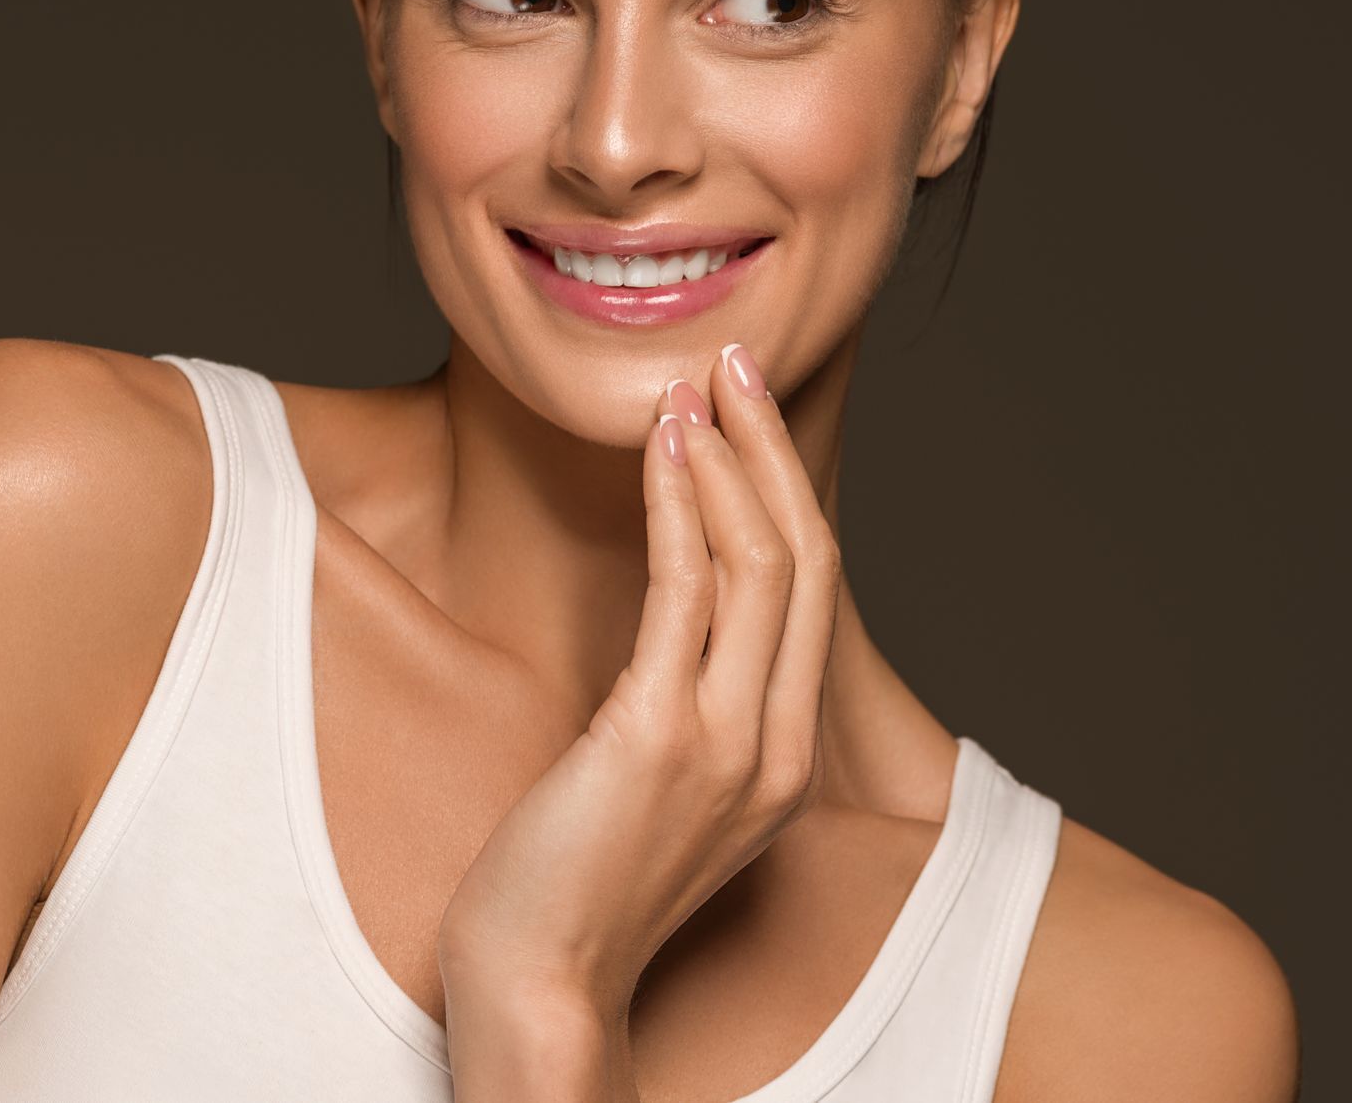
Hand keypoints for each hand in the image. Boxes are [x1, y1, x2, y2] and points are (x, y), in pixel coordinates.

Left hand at [435, 341, 841, 1026]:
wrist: (539, 986)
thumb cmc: (574, 886)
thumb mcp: (658, 790)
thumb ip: (686, 709)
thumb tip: (667, 619)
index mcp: (784, 756)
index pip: (811, 591)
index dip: (785, 489)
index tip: (750, 415)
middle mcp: (777, 745)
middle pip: (805, 558)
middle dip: (771, 449)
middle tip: (738, 366)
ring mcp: (729, 744)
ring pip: (762, 563)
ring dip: (727, 458)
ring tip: (696, 385)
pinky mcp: (659, 738)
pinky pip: (687, 592)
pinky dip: (679, 506)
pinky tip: (662, 447)